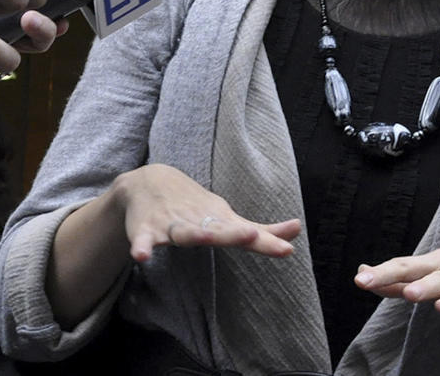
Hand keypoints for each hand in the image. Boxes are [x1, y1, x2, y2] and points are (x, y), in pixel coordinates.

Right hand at [110, 164, 301, 262]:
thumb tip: (298, 231)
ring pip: (183, 232)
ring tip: (204, 238)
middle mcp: (199, 221)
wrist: (148, 182)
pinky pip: (143, 241)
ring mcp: (172, 224)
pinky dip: (142, 247)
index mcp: (220, 221)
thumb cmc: (197, 207)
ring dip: (193, 234)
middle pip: (218, 231)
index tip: (288, 249)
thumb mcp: (230, 218)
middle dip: (233, 234)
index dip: (266, 242)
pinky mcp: (146, 230)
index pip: (247, 234)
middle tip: (251, 235)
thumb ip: (263, 233)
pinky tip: (141, 257)